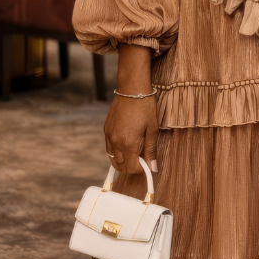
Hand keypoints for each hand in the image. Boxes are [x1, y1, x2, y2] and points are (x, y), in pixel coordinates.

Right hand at [104, 44, 156, 176]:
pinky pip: (109, 148)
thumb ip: (151, 150)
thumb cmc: (145, 107)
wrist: (131, 89)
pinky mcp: (106, 130)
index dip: (141, 169)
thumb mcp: (152, 129)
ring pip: (113, 159)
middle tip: (142, 156)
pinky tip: (126, 144)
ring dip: (123, 160)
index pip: (132, 168)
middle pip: (121, 166)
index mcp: (129, 144)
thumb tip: (153, 167)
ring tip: (135, 150)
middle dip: (132, 166)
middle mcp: (116, 142)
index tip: (148, 163)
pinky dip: (116, 152)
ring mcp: (109, 136)